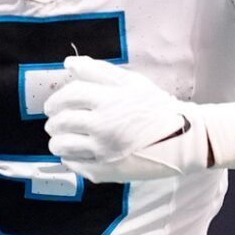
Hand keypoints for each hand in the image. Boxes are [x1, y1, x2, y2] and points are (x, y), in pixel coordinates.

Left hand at [42, 57, 205, 181]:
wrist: (183, 139)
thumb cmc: (156, 108)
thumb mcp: (132, 83)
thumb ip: (99, 71)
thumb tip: (68, 63)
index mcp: (110, 101)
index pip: (70, 96)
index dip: (56, 100)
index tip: (51, 107)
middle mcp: (104, 126)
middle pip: (61, 123)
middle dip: (54, 123)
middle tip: (56, 124)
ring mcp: (103, 151)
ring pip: (63, 146)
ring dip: (57, 142)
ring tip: (62, 140)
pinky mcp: (106, 171)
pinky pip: (75, 165)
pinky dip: (70, 159)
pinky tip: (78, 154)